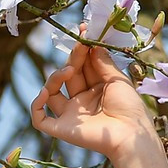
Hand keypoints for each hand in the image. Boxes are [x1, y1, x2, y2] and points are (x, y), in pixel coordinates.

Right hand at [28, 39, 159, 160]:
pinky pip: (40, 118)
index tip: (84, 31)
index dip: (81, 50)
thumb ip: (102, 63)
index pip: (82, 67)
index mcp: (97, 90)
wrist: (131, 135)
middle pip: (68, 76)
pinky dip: (37, 105)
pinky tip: (46, 92)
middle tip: (80, 44)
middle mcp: (82, 102)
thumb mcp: (117, 80)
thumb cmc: (130, 108)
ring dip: (55, 77)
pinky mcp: (61, 129)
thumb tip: (92, 44)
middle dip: (73, 59)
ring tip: (68, 70)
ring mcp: (70, 115)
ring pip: (52, 92)